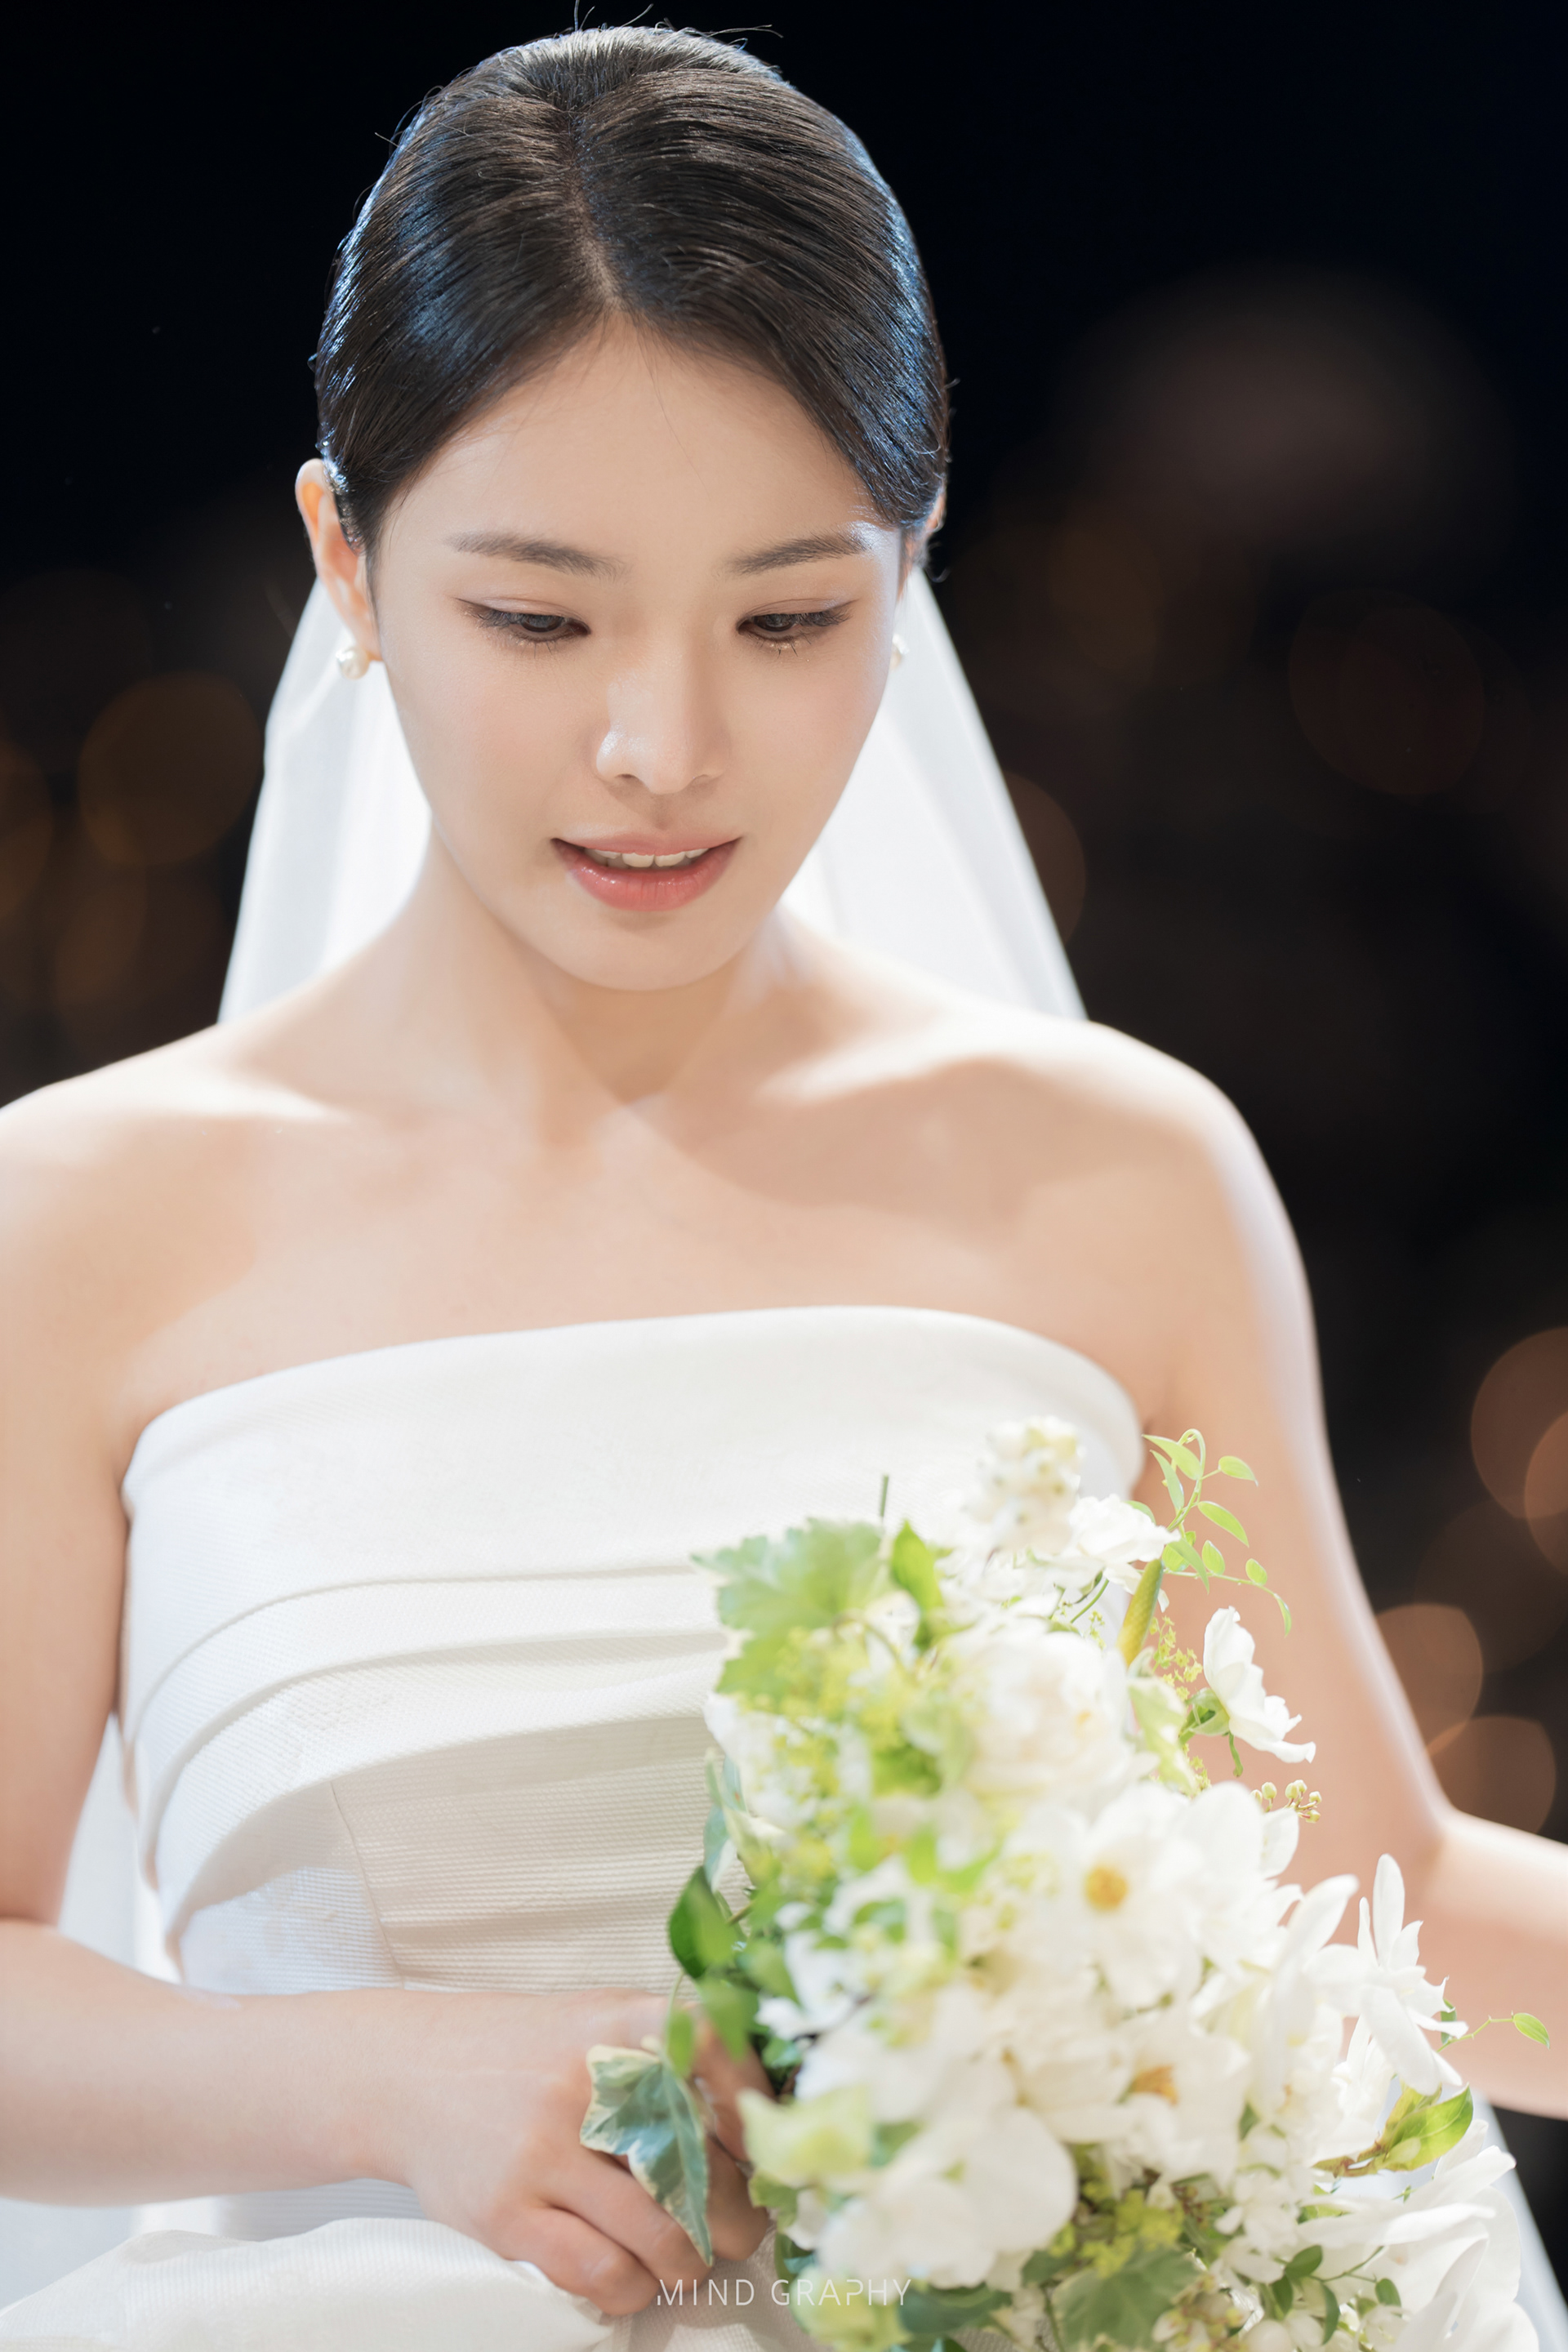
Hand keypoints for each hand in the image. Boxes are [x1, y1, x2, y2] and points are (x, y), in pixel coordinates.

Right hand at [361, 1987, 769, 2314]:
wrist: (411, 2075)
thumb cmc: (527, 2055)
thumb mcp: (598, 2021)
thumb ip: (669, 2054)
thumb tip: (761, 2112)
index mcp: (616, 2023)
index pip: (713, 2046)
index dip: (754, 2098)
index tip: (769, 2139)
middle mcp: (583, 2083)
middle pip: (702, 2166)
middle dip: (739, 2214)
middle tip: (743, 2226)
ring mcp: (542, 2151)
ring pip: (661, 2236)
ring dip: (691, 2261)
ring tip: (689, 2255)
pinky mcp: (508, 2215)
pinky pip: (600, 2274)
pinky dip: (632, 2288)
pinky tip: (631, 2273)